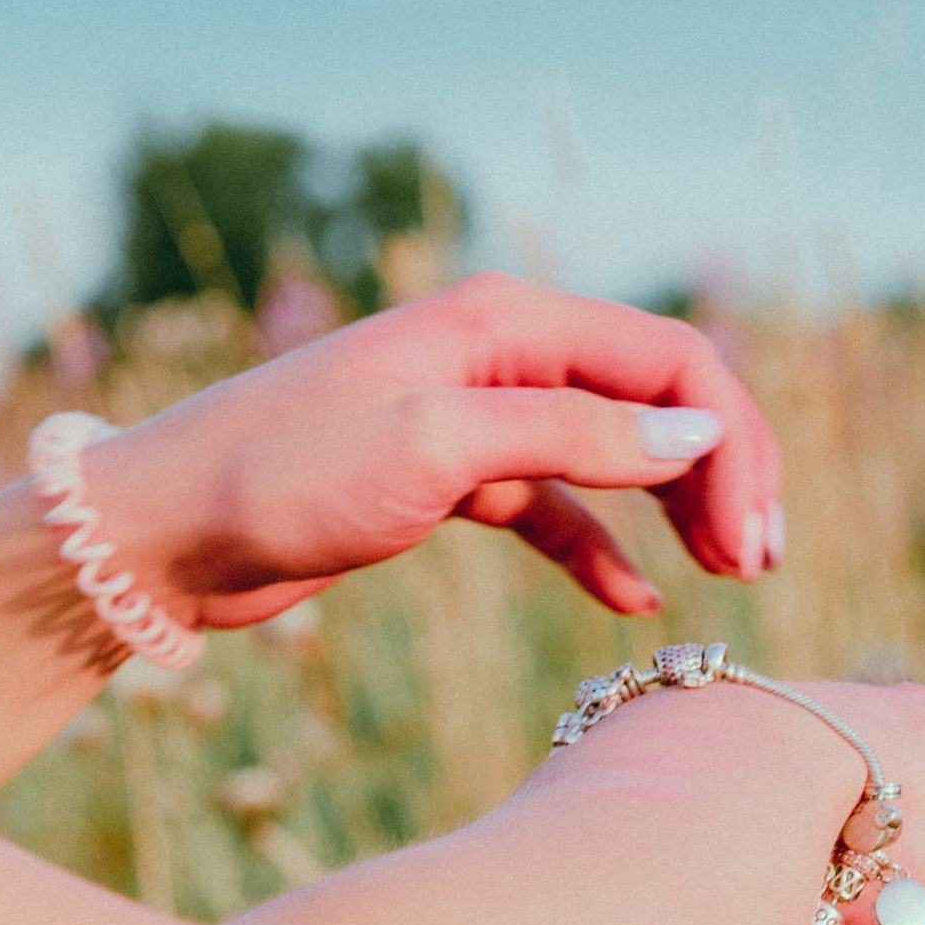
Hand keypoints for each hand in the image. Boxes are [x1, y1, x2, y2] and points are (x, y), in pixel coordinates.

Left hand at [85, 273, 783, 628]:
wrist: (164, 534)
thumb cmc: (282, 477)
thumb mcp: (436, 450)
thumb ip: (571, 437)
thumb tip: (696, 433)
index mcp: (506, 322)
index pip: (669, 362)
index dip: (731, 441)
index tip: (752, 538)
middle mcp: (500, 357)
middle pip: (655, 400)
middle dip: (721, 472)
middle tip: (760, 562)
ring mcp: (474, 420)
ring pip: (613, 455)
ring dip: (675, 509)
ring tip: (726, 578)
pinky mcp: (443, 483)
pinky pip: (553, 509)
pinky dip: (601, 550)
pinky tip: (638, 602)